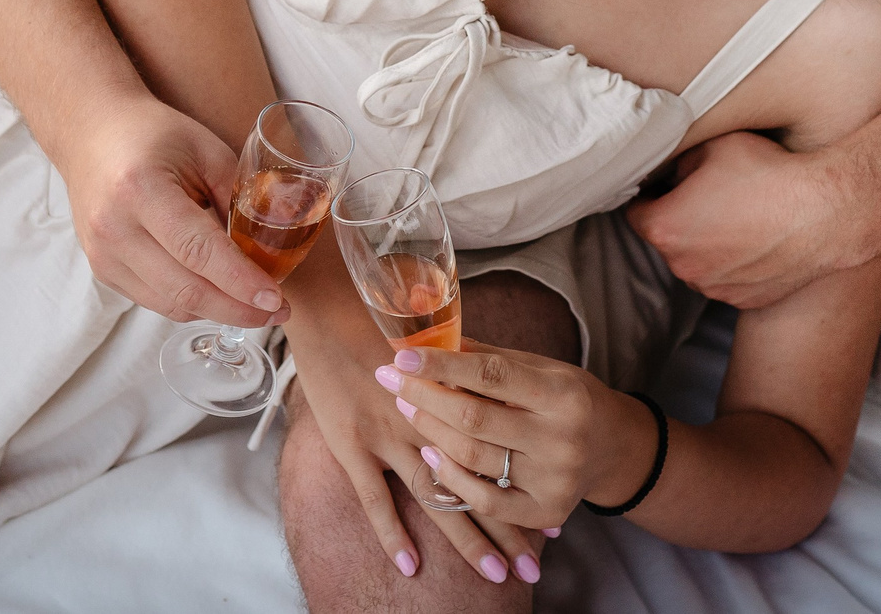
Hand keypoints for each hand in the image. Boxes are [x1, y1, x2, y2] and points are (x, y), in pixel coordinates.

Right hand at [54, 96, 287, 325]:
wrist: (91, 132)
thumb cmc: (153, 133)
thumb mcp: (206, 149)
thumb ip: (238, 198)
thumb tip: (268, 252)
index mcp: (141, 189)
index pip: (199, 251)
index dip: (241, 281)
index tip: (276, 300)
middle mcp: (114, 228)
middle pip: (185, 290)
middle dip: (238, 309)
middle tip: (277, 312)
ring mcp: (103, 255)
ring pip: (171, 304)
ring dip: (217, 311)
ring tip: (254, 306)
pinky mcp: (103, 270)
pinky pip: (155, 300)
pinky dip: (191, 303)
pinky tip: (217, 293)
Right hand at [284, 289, 552, 586]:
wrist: (326, 303)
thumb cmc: (383, 316)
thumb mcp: (436, 342)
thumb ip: (467, 369)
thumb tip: (500, 391)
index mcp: (459, 391)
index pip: (506, 451)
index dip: (529, 488)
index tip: (554, 530)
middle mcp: (432, 417)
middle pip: (481, 483)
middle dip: (510, 531)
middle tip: (534, 572)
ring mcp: (391, 432)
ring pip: (440, 498)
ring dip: (470, 540)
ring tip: (498, 577)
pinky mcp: (352, 443)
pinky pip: (375, 499)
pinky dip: (392, 534)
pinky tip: (411, 565)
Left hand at [379, 341, 651, 532]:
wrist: (614, 448)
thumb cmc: (568, 398)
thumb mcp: (542, 368)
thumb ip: (490, 359)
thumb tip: (432, 340)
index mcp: (563, 394)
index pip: (493, 375)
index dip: (443, 365)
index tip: (404, 355)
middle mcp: (562, 440)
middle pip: (475, 419)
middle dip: (424, 396)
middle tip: (390, 379)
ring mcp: (554, 481)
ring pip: (474, 459)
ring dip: (430, 431)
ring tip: (405, 406)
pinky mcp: (545, 512)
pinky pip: (484, 500)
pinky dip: (451, 477)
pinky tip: (429, 452)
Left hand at [627, 130, 851, 308]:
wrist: (823, 211)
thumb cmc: (767, 174)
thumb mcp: (713, 147)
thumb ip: (679, 161)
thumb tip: (672, 174)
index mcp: (665, 227)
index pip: (635, 213)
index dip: (649, 195)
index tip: (664, 186)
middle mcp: (682, 265)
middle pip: (666, 239)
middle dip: (679, 219)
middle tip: (709, 196)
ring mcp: (713, 287)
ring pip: (696, 262)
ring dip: (706, 244)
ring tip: (738, 216)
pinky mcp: (742, 300)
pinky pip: (726, 279)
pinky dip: (733, 263)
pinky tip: (756, 238)